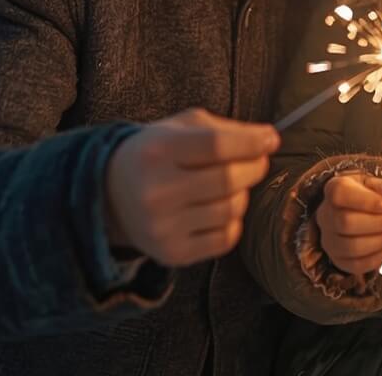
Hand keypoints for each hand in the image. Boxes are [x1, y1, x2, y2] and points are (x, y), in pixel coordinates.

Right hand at [104, 108, 278, 266]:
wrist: (111, 196)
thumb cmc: (156, 154)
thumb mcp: (179, 128)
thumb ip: (224, 129)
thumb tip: (268, 139)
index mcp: (158, 151)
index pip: (217, 146)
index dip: (252, 142)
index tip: (270, 139)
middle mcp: (157, 191)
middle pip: (229, 180)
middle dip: (255, 167)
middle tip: (257, 161)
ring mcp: (163, 227)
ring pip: (232, 210)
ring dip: (243, 194)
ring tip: (233, 186)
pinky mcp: (172, 253)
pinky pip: (226, 238)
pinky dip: (233, 222)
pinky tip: (219, 210)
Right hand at [317, 171, 381, 274]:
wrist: (350, 212)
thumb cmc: (363, 196)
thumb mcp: (371, 183)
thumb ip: (380, 186)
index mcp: (333, 190)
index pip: (340, 194)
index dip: (366, 201)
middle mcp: (325, 215)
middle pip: (345, 223)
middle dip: (377, 223)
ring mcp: (328, 240)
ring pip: (351, 247)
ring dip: (379, 241)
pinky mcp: (337, 259)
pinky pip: (355, 265)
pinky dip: (376, 258)